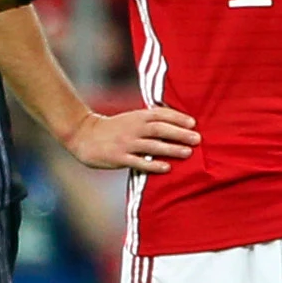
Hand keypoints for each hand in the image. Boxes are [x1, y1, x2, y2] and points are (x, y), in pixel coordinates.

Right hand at [65, 106, 198, 172]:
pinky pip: (139, 162)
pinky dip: (153, 165)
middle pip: (161, 129)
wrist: (84, 135)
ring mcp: (126, 143)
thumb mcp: (130, 118)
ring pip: (153, 146)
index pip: (161, 114)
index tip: (193, 123)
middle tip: (197, 139)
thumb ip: (149, 120)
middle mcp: (133, 128)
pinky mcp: (119, 158)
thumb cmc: (112, 128)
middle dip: (180, 133)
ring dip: (172, 149)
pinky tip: (167, 168)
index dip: (178, 118)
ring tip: (188, 153)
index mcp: (137, 117)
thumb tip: (174, 123)